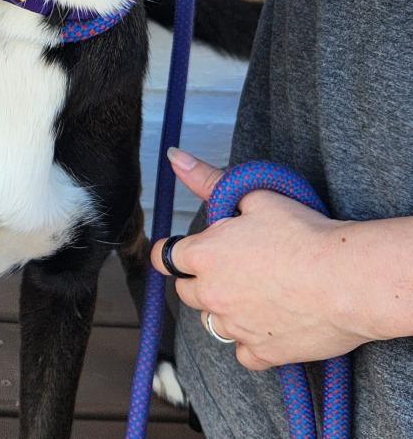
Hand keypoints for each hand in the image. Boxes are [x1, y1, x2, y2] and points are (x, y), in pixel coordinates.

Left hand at [151, 148, 371, 369]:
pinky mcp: (264, 353)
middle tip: (228, 269)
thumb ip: (208, 181)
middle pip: (186, 292)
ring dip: (223, 310)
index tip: (183, 252)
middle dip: (199, 280)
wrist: (347, 280)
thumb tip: (175, 157)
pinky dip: (250, 343)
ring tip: (251, 294)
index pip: (166, 258)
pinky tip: (266, 326)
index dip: (173, 252)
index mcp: (204, 256)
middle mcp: (213, 294)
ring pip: (212, 323)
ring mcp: (236, 327)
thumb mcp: (254, 196)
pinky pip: (243, 354)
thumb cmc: (303, 235)